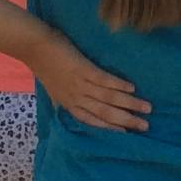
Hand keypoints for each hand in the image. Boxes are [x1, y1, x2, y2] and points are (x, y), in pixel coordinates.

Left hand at [30, 31, 150, 132]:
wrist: (34, 46)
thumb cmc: (44, 64)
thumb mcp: (54, 88)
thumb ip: (65, 98)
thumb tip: (75, 106)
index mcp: (69, 103)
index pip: (92, 121)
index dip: (110, 128)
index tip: (127, 134)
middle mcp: (76, 98)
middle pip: (105, 113)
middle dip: (126, 121)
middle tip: (145, 126)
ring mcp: (80, 84)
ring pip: (108, 99)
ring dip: (129, 104)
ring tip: (146, 107)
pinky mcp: (83, 69)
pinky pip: (104, 80)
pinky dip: (119, 85)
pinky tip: (132, 88)